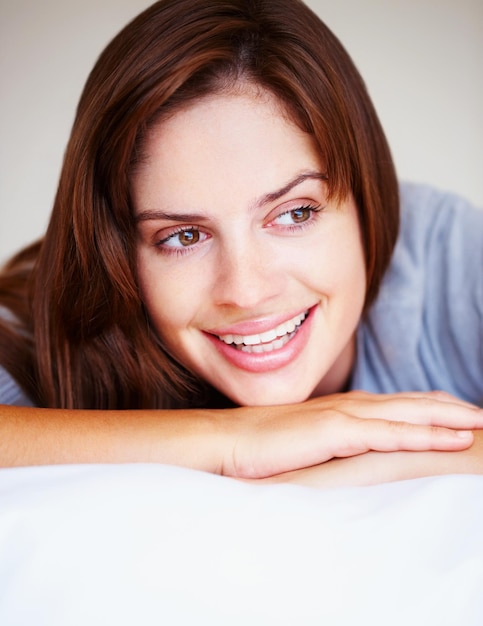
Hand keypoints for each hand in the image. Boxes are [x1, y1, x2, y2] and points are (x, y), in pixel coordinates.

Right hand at [221, 391, 482, 478]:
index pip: (395, 405)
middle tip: (482, 415)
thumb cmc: (257, 445)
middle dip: (449, 408)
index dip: (429, 408)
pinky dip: (423, 436)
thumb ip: (325, 444)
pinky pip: (388, 434)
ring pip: (407, 415)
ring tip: (481, 423)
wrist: (223, 441)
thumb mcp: (301, 444)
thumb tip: (339, 456)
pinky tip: (452, 440)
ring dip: (448, 418)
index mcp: (340, 409)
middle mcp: (347, 406)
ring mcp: (342, 416)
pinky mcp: (334, 433)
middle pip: (410, 404)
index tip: (457, 414)